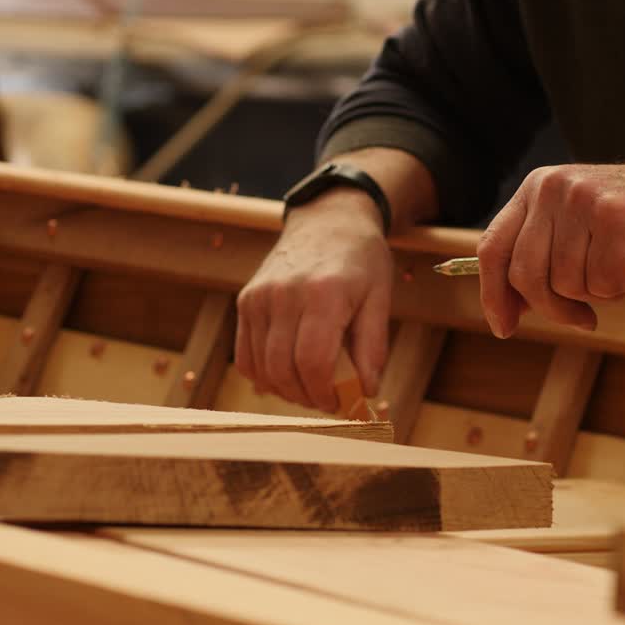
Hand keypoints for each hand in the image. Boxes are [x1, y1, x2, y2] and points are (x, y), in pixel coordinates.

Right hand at [235, 190, 391, 411]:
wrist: (329, 220)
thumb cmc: (361, 260)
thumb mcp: (380, 297)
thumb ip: (373, 346)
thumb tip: (366, 391)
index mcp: (323, 293)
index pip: (313, 361)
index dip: (325, 393)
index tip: (340, 403)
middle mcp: (284, 294)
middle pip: (283, 369)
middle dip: (306, 397)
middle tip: (327, 402)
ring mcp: (259, 297)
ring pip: (261, 367)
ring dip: (285, 390)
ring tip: (309, 390)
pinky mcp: (245, 301)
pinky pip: (244, 355)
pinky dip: (263, 376)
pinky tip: (286, 377)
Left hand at [477, 162, 624, 337]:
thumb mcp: (580, 227)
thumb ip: (542, 256)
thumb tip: (506, 308)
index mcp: (537, 186)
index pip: (492, 248)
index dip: (493, 294)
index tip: (504, 327)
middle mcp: (553, 186)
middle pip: (526, 276)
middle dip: (555, 308)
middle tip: (585, 317)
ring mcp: (585, 199)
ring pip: (568, 284)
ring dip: (602, 290)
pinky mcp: (618, 217)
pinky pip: (605, 284)